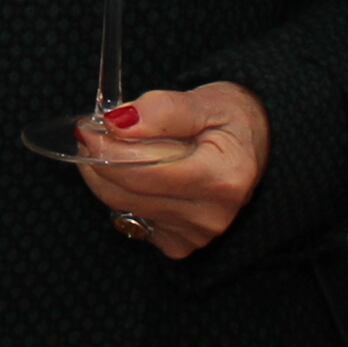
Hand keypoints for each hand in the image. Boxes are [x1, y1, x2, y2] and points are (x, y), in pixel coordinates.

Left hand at [73, 78, 267, 259]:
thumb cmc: (230, 121)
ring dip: (106, 177)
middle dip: (98, 161)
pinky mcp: (182, 246)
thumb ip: (161, 110)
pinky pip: (134, 220)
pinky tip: (139, 175)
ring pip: (123, 207)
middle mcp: (211, 215)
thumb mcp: (205, 101)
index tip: (87, 127)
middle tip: (90, 134)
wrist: (260, 149)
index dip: (106, 148)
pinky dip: (126, 195)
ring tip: (112, 148)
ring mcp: (197, 235)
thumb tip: (117, 122)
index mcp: (222, 178)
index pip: (143, 171)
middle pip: (126, 193)